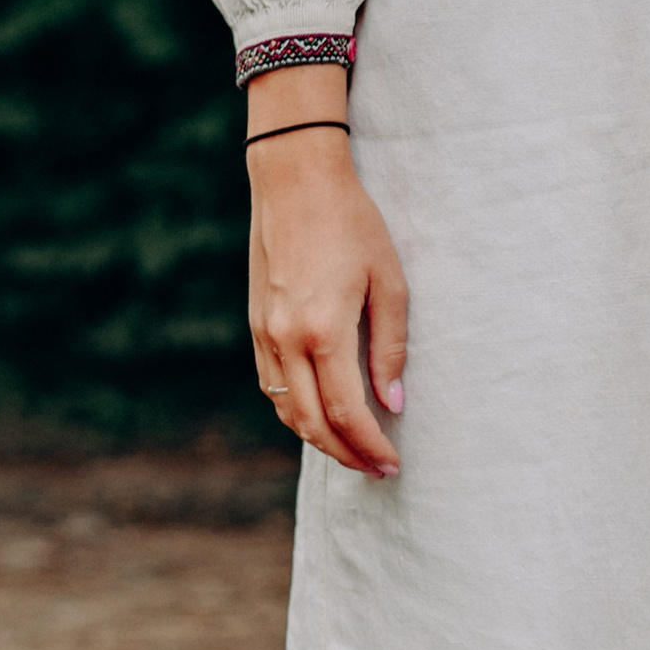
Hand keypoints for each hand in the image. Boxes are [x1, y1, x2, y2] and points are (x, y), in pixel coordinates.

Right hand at [246, 78, 407, 478]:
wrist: (295, 180)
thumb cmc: (352, 223)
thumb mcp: (388, 281)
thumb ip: (390, 347)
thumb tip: (392, 403)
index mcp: (323, 331)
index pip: (348, 413)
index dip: (371, 446)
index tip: (393, 464)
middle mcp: (286, 339)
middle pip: (312, 424)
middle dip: (346, 455)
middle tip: (376, 469)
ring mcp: (265, 333)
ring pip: (287, 409)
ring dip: (318, 439)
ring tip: (352, 449)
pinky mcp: (256, 323)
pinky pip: (272, 385)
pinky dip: (295, 410)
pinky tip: (319, 412)